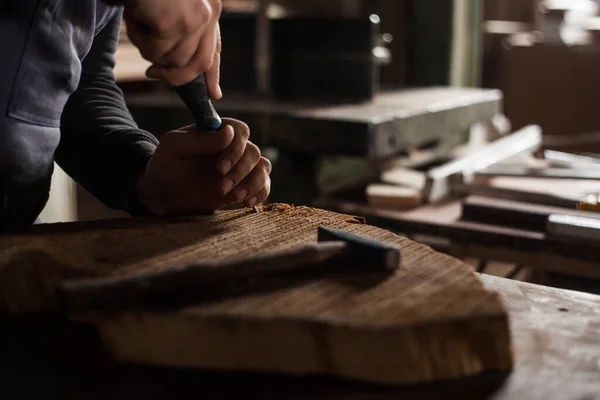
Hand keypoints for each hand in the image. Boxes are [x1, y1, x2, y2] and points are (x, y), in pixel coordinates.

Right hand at [123, 0, 221, 97]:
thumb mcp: (170, 4)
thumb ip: (180, 29)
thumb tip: (176, 65)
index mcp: (211, 6)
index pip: (214, 47)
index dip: (213, 73)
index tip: (215, 93)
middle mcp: (209, 13)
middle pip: (199, 63)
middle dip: (175, 76)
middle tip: (152, 74)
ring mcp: (195, 19)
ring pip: (173, 60)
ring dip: (149, 49)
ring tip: (137, 23)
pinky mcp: (175, 23)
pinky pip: (155, 51)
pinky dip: (139, 39)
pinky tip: (134, 17)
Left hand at [137, 118, 271, 215]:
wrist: (163, 194)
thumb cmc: (164, 165)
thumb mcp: (174, 148)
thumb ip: (200, 140)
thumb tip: (229, 132)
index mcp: (216, 132)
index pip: (240, 130)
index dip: (236, 148)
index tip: (220, 168)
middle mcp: (231, 147)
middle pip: (253, 151)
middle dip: (240, 171)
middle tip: (222, 187)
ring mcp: (238, 167)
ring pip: (263, 167)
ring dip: (254, 182)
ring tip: (236, 198)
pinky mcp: (242, 185)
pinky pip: (263, 185)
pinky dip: (261, 193)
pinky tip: (247, 203)